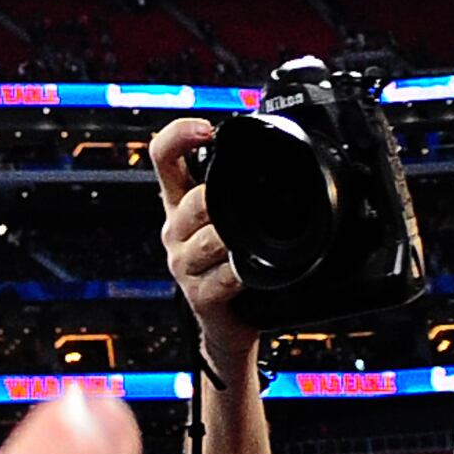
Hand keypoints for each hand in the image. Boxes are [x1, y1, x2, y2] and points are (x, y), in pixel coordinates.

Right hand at [153, 117, 256, 386]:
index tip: (206, 129)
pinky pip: (225, 276)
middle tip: (251, 206)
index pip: (163, 158)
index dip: (178, 137)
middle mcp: (175, 230)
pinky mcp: (199, 295)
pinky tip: (256, 273)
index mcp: (181, 203)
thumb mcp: (232, 218)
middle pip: (193, 201)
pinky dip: (247, 273)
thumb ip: (243, 186)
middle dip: (222, 201)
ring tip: (254, 242)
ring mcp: (183, 264)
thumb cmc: (239, 264)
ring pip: (212, 239)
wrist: (234, 323)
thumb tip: (290, 139)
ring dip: (237, 238)